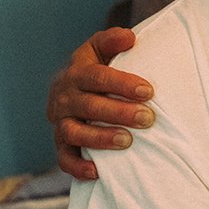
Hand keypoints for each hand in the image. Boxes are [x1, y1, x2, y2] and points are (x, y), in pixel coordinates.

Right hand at [46, 27, 154, 181]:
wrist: (73, 92)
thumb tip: (130, 37)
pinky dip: (78, 166)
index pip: (96, 76)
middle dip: (119, 112)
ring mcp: (60, 122)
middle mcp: (64, 97)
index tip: (148, 91)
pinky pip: (64, 159)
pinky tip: (98, 171)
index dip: (121, 83)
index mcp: (76, 72)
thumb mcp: (101, 51)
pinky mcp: (60, 145)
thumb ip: (112, 41)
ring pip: (74, 132)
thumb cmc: (97, 71)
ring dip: (100, 137)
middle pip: (89, 105)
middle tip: (148, 118)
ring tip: (127, 140)